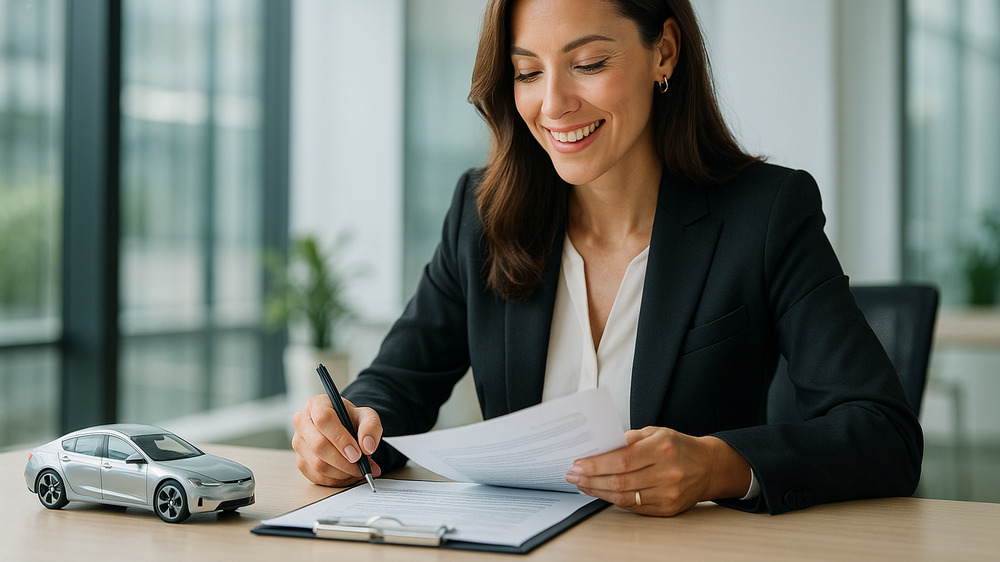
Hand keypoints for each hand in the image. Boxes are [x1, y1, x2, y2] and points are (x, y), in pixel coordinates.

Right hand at [292, 393, 383, 486]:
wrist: (344, 429)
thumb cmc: (352, 419)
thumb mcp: (367, 416)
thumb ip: (371, 427)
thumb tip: (367, 446)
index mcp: (317, 404)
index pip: (323, 420)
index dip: (340, 439)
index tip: (357, 453)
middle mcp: (302, 422)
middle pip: (318, 445)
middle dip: (343, 461)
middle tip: (362, 467)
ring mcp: (298, 443)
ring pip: (317, 465)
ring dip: (342, 473)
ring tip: (360, 471)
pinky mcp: (300, 461)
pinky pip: (317, 477)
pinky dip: (336, 480)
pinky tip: (349, 475)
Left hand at [564, 426, 750, 515]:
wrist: (708, 467)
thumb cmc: (679, 447)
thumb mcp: (655, 433)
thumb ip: (628, 440)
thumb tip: (598, 448)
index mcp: (662, 449)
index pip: (621, 460)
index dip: (596, 465)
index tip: (578, 464)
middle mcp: (667, 473)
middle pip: (620, 481)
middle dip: (591, 479)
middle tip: (573, 476)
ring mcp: (668, 494)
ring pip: (624, 498)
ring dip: (598, 491)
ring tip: (583, 484)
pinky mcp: (667, 509)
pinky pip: (634, 507)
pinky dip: (614, 500)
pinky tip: (602, 492)